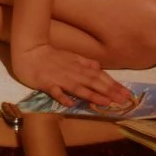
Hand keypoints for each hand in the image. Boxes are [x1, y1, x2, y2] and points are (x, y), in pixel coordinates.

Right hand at [10, 43, 132, 109]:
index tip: (126, 93)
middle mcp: (72, 72)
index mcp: (79, 66)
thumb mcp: (70, 56)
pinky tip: (70, 104)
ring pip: (78, 87)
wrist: (29, 51)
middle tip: (123, 100)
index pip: (99, 76)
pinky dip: (62, 97)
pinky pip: (55, 91)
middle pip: (93, 82)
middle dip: (109, 91)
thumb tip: (98, 67)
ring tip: (106, 102)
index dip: (113, 84)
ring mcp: (59, 78)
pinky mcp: (46, 83)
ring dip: (93, 95)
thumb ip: (84, 63)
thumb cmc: (50, 55)